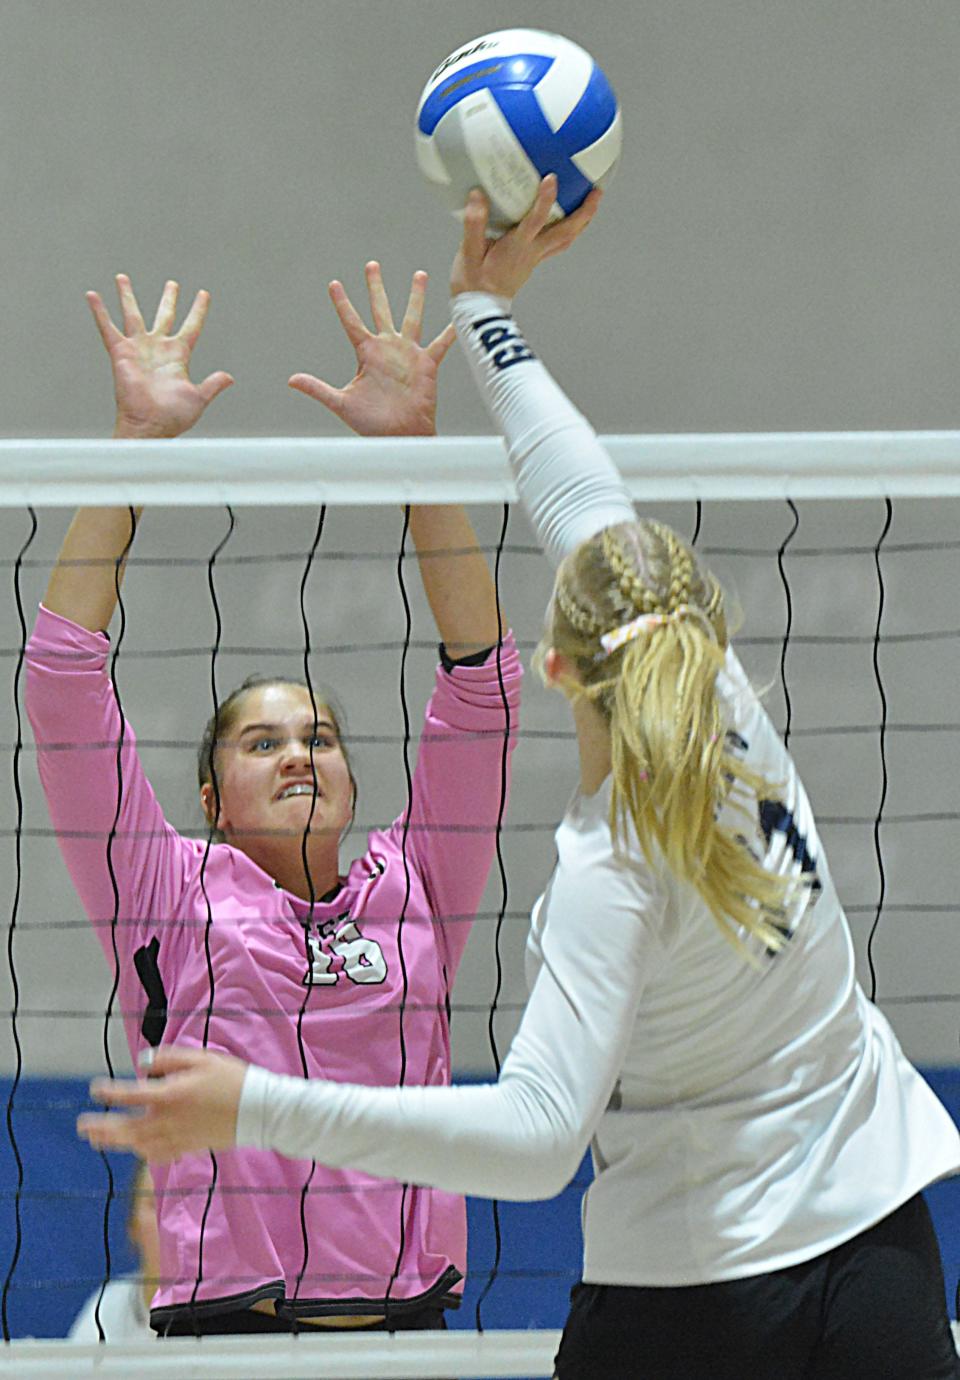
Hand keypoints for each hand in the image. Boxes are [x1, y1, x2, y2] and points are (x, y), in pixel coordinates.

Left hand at [76, 1045, 246, 1162]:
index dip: (109, 1092)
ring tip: (98, 1140)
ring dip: (115, 1142)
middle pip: (126, 1128)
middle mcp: (168, 1120)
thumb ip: (168, 1059)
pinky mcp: (188, 1148)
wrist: (258, 1110)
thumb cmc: (232, 1079)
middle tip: (82, 1126)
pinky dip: (142, 1152)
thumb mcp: (201, 1058)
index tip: (95, 1089)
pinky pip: (157, 1155)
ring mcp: (177, 1138)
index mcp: (170, 1095)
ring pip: (137, 1145)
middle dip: (101, 1127)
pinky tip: (137, 1148)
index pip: (130, 1095)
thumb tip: (142, 1065)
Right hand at [87, 275, 233, 438]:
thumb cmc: (172, 416)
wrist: (150, 424)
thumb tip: (229, 377)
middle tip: (172, 284)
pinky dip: (99, 312)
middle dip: (168, 299)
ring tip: (122, 277)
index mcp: (178, 356)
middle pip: (164, 316)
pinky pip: (108, 328)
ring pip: (133, 315)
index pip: (191, 326)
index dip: (198, 310)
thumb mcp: (198, 398)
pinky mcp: (121, 353)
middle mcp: (158, 348)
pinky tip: (92, 295)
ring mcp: (138, 349)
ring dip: (127, 295)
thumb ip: (213, 385)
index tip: (204, 294)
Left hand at [289, 263, 455, 435]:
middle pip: (380, 308)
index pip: (351, 321)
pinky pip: (440, 344)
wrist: (399, 435)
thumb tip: (291, 380)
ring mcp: (408, 353)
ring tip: (419, 274)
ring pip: (412, 316)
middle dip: (375, 287)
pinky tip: (458, 320)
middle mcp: (387, 348)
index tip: (334, 283)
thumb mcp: (342, 403)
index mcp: (366, 353)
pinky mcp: (426, 364)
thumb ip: (317, 389)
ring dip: (416, 296)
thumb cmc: (372, 423)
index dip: (342, 302)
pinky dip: (449, 333)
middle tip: (371, 264)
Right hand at [450, 175, 601, 299]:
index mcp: (517, 247)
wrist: (480, 308)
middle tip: (597, 190)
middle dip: (584, 212)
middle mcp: (532, 252)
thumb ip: (474, 224)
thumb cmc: (473, 282)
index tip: (551, 178)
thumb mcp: (468, 253)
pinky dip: (570, 229)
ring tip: (592, 200)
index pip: (535, 221)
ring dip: (582, 221)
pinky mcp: (534, 261)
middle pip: (565, 232)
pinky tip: (570, 218)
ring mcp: (536, 258)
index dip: (545, 200)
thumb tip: (477, 194)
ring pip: (566, 239)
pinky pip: (558, 243)